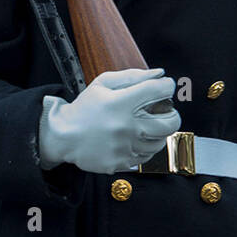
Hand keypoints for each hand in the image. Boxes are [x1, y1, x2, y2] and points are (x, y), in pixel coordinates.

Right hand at [39, 68, 181, 173]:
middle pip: (170, 122)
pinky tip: (136, 139)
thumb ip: (133, 76)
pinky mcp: (122, 162)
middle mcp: (126, 126)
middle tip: (165, 111)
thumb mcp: (103, 84)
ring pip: (161, 141)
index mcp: (120, 103)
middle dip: (172, 114)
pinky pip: (146, 157)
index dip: (167, 86)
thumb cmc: (84, 109)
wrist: (63, 136)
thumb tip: (159, 73)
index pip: (158, 90)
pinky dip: (145, 147)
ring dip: (158, 132)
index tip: (165, 86)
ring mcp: (125, 147)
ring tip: (147, 126)